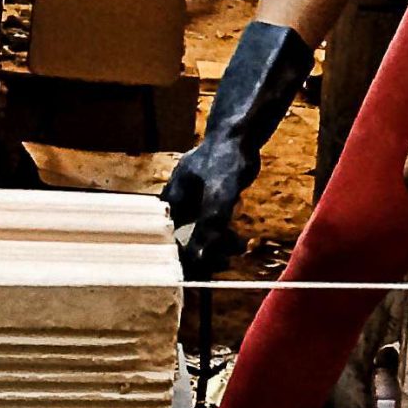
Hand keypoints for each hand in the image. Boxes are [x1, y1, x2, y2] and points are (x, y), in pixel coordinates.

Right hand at [162, 133, 249, 278]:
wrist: (240, 137)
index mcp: (170, 202)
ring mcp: (192, 205)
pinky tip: (239, 241)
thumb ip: (210, 224)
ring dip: (217, 248)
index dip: (181, 259)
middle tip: (223, 263)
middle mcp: (177, 206)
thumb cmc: (226, 159)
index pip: (167, 240)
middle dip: (202, 256)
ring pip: (198, 238)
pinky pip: (211, 230)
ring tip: (238, 247)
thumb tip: (199, 256)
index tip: (200, 271)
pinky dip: (223, 238)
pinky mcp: (207, 206)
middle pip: (182, 242)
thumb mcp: (220, 194)